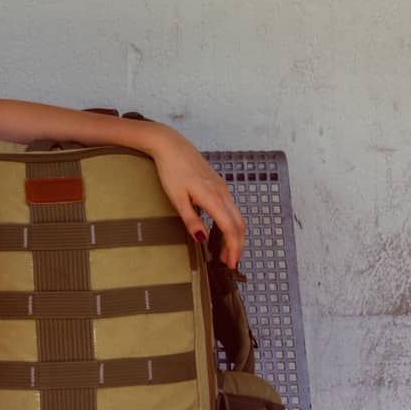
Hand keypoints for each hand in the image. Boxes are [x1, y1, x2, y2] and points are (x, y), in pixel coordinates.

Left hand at [147, 125, 246, 268]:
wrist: (171, 145)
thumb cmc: (171, 170)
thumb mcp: (176, 198)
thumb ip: (190, 219)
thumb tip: (201, 239)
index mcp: (213, 197)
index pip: (231, 228)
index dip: (233, 248)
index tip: (231, 264)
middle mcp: (223, 193)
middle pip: (239, 224)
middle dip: (237, 246)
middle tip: (229, 263)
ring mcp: (222, 188)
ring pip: (237, 216)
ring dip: (234, 236)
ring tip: (224, 252)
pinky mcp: (219, 185)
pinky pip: (231, 208)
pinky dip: (230, 224)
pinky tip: (221, 232)